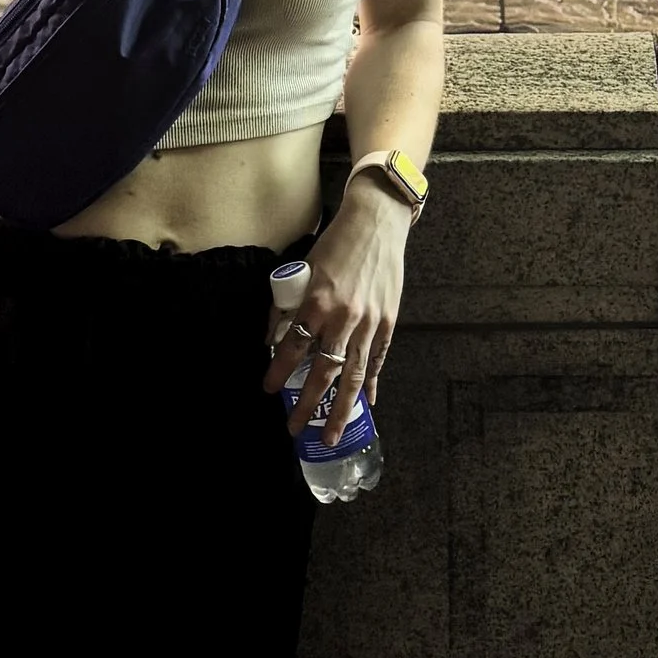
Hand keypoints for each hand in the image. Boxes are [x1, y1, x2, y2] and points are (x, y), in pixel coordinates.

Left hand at [263, 177, 411, 437]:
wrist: (377, 223)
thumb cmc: (337, 243)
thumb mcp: (304, 268)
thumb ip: (286, 305)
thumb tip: (272, 339)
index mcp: (319, 301)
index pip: (294, 347)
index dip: (279, 371)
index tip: (268, 389)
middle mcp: (345, 317)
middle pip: (324, 371)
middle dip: (308, 404)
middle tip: (294, 427)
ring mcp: (370, 322)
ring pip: (354, 375)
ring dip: (341, 409)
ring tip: (329, 434)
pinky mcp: (389, 321)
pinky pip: (378, 360)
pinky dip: (371, 383)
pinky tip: (367, 403)